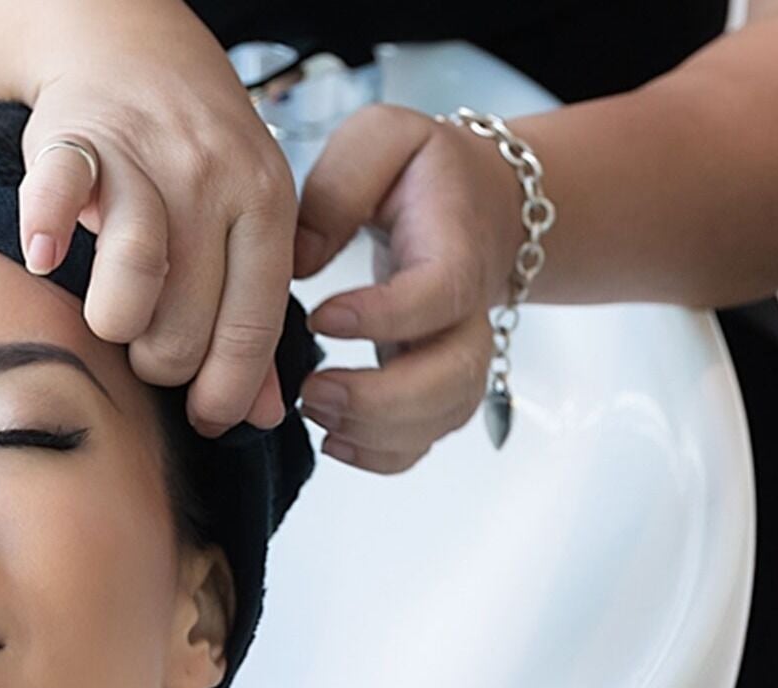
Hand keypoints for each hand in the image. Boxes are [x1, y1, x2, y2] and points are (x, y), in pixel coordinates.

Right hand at [16, 4, 298, 436]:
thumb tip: (266, 416)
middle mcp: (213, 179)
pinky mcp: (77, 137)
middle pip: (187, 321)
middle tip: (149, 352)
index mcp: (267, 205)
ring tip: (114, 321)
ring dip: (116, 323)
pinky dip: (44, 231)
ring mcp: (145, 156)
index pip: (253, 327)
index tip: (206, 419)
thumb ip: (257, 319)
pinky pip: (58, 194)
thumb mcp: (249, 223)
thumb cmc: (195, 154)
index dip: (227, 390)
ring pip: (134, 275)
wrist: (130, 45)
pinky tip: (42, 257)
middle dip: (163, 362)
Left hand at [291, 104, 524, 473]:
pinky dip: (383, 456)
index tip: (321, 317)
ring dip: (378, 433)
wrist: (477, 203)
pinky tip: (333, 442)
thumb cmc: (423, 172)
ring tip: (314, 413)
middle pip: (455, 376)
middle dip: (382, 400)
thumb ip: (341, 186)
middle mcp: (469, 312)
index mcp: (458, 246)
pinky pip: (426, 440)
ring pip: (444, 417)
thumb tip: (299, 258)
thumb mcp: (383, 141)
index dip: (384, 316)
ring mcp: (458, 356)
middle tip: (312, 392)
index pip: (438, 294)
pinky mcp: (438, 385)